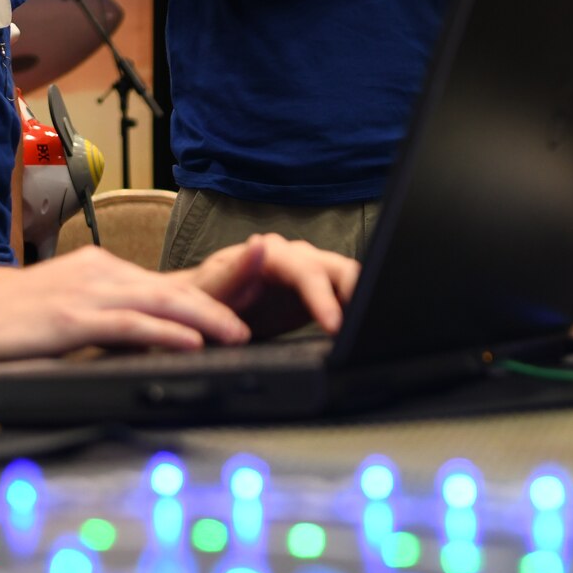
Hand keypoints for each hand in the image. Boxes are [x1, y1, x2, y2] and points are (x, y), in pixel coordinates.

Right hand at [0, 245, 253, 357]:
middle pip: (172, 286)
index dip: (208, 294)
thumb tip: (141, 336)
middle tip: (257, 311)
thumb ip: (102, 317)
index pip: (164, 282)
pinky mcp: (71, 320)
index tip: (243, 301)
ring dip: (206, 319)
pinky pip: (129, 324)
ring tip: (239, 334)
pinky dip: (165, 332)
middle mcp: (97, 274)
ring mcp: (85, 294)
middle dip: (222, 298)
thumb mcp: (62, 311)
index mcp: (97, 270)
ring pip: (160, 302)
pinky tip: (190, 342)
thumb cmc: (4, 325)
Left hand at [190, 233, 360, 338]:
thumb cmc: (204, 297)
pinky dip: (355, 309)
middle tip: (365, 326)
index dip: (323, 297)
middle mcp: (295, 257)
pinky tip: (360, 329)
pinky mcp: (316, 293)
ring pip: (348, 279)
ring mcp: (309, 273)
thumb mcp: (211, 288)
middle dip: (357, 293)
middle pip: (338, 269)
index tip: (334, 325)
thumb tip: (260, 243)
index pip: (306, 271)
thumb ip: (235, 269)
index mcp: (272, 253)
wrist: (204, 308)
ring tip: (367, 330)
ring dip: (361, 300)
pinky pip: (344, 296)